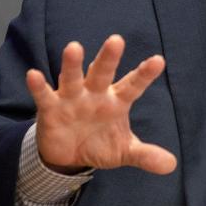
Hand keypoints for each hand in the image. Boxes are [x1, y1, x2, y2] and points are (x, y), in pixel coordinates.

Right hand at [25, 34, 176, 174]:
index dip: (145, 74)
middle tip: (116, 40)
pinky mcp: (51, 109)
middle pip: (102, 73)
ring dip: (72, 65)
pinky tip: (34, 75)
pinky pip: (44, 96)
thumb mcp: (125, 151)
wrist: (69, 156)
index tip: (159, 61)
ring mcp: (72, 99)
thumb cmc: (101, 143)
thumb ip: (146, 155)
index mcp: (116, 101)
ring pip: (73, 78)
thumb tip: (171, 165)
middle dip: (108, 58)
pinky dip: (39, 86)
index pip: (133, 86)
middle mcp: (95, 94)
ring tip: (74, 47)